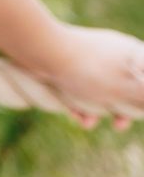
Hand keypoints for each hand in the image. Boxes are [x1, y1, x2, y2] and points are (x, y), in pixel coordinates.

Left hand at [25, 21, 143, 131]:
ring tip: (88, 122)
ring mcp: (93, 58)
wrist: (42, 52)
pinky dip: (81, 103)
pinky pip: (83, 88)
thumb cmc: (88, 72)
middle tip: (119, 124)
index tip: (139, 110)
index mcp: (132, 53)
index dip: (143, 99)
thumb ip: (143, 97)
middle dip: (123, 109)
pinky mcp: (72, 65)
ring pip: (103, 91)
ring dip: (98, 110)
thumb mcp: (124, 90)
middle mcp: (115, 52)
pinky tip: (74, 115)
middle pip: (128, 86)